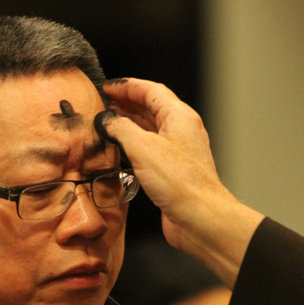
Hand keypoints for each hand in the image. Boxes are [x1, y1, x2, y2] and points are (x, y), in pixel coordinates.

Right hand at [97, 78, 263, 287]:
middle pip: (151, 108)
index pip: (151, 90)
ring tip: (107, 123)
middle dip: (126, 103)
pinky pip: (150, 149)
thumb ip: (120, 129)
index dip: (127, 86)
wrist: (200, 218)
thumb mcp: (143, 148)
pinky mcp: (172, 170)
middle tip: (103, 103)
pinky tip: (119, 150)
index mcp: (179, 117)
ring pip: (150, 129)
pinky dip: (133, 145)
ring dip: (128, 124)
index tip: (106, 86)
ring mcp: (177, 151)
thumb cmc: (180, 183)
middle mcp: (180, 130)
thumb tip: (106, 119)